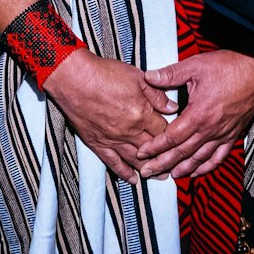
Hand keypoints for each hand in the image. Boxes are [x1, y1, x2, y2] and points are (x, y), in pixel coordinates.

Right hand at [42, 51, 176, 184]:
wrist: (74, 78)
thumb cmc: (104, 74)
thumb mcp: (137, 77)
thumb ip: (157, 94)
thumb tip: (173, 107)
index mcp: (142, 114)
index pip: (163, 130)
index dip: (173, 136)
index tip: (179, 140)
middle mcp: (129, 131)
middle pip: (152, 149)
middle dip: (165, 157)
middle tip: (175, 165)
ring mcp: (113, 139)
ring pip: (136, 160)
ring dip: (149, 169)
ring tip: (160, 176)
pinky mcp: (98, 143)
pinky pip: (114, 163)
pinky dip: (125, 173)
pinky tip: (133, 179)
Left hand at [136, 49, 253, 179]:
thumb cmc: (230, 66)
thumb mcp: (196, 65)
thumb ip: (171, 74)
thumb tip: (148, 77)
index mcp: (198, 114)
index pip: (171, 137)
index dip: (155, 147)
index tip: (142, 153)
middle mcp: (210, 129)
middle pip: (182, 153)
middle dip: (163, 163)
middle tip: (148, 172)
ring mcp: (223, 133)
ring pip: (200, 158)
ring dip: (183, 169)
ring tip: (169, 175)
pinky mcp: (234, 134)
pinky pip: (219, 156)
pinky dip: (207, 166)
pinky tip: (197, 170)